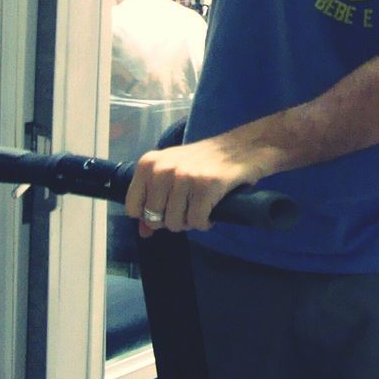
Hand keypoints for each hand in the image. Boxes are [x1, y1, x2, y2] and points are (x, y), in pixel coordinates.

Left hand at [125, 126, 279, 236]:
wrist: (245, 146)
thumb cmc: (207, 160)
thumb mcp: (175, 173)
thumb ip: (155, 199)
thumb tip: (143, 232)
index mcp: (149, 163)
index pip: (133, 208)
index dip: (151, 214)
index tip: (168, 206)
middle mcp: (163, 169)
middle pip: (155, 219)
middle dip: (173, 219)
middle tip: (190, 204)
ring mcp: (184, 177)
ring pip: (175, 223)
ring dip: (191, 220)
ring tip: (202, 204)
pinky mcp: (206, 186)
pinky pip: (197, 222)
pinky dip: (206, 221)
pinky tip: (212, 208)